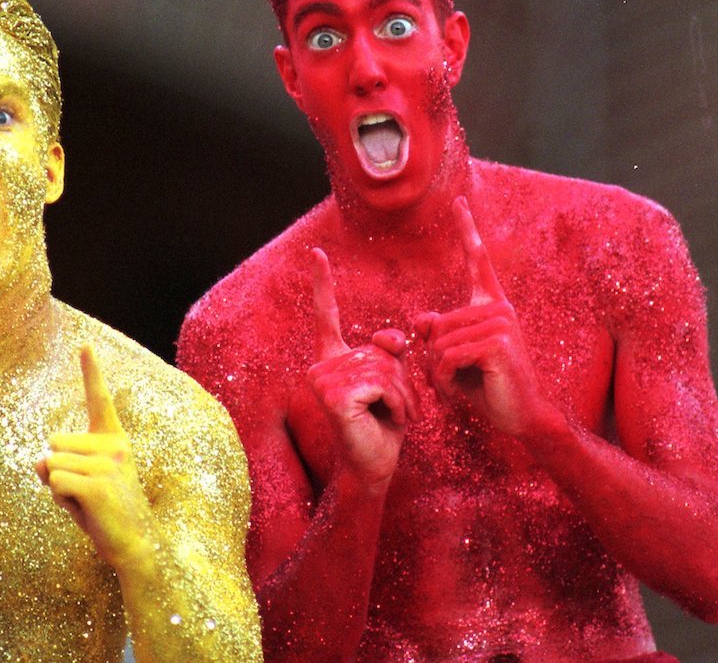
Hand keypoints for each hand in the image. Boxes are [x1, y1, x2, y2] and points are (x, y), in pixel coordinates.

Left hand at [37, 345, 154, 567]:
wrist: (136, 545)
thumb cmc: (106, 514)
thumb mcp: (83, 482)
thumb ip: (61, 465)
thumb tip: (42, 461)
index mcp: (114, 439)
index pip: (99, 400)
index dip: (91, 372)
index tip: (85, 345)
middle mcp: (114, 445)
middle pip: (54, 444)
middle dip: (57, 471)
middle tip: (86, 494)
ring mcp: (107, 464)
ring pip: (52, 465)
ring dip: (58, 489)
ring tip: (86, 504)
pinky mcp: (96, 485)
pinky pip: (55, 482)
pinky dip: (60, 500)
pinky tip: (85, 511)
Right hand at [306, 247, 416, 489]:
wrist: (375, 465)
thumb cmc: (385, 423)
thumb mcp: (394, 379)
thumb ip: (392, 353)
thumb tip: (393, 338)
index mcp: (331, 358)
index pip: (325, 314)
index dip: (322, 283)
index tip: (316, 252)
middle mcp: (321, 366)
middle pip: (381, 350)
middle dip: (400, 380)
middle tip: (390, 408)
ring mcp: (324, 381)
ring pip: (386, 368)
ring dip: (401, 395)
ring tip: (388, 415)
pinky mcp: (335, 397)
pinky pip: (384, 384)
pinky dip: (397, 403)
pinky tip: (385, 421)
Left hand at [415, 197, 547, 436]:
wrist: (520, 416)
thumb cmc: (487, 387)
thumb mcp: (456, 358)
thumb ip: (439, 335)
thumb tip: (421, 320)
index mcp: (491, 305)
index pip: (477, 261)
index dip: (467, 230)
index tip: (459, 202)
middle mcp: (498, 308)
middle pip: (438, 324)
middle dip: (433, 359)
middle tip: (449, 380)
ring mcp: (500, 323)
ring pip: (439, 343)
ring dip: (437, 373)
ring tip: (455, 388)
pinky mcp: (497, 343)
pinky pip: (447, 357)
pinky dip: (442, 380)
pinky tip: (456, 392)